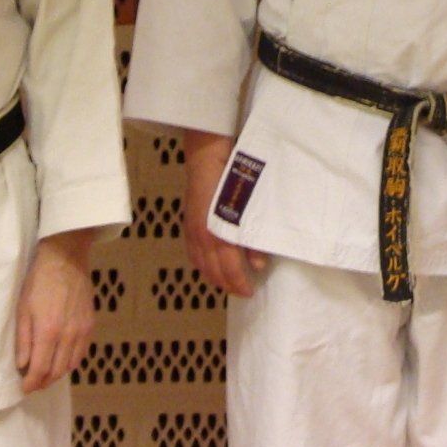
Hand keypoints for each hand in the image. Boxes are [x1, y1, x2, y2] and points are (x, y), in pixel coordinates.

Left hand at [16, 230, 95, 391]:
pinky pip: (82, 353)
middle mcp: (68, 335)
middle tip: (33, 383)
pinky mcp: (91, 325)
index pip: (41, 369)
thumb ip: (23, 340)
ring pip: (71, 365)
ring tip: (46, 373)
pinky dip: (71, 361)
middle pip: (57, 371)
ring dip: (57, 374)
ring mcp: (82, 331)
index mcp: (48, 331)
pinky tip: (61, 358)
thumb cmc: (39, 282)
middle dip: (43, 382)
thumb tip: (23, 366)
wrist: (66, 259)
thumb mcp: (23, 309)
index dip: (32, 383)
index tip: (24, 389)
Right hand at [181, 129, 267, 297]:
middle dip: (227, 284)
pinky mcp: (188, 223)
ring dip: (213, 276)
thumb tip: (259, 264)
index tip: (250, 292)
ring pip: (201, 264)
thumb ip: (253, 238)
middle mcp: (202, 236)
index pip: (229, 268)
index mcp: (217, 234)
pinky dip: (202, 264)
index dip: (239, 283)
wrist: (207, 155)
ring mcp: (192, 230)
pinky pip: (192, 252)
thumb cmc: (233, 178)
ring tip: (227, 282)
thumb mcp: (249, 208)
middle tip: (241, 291)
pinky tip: (209, 264)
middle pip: (213, 270)